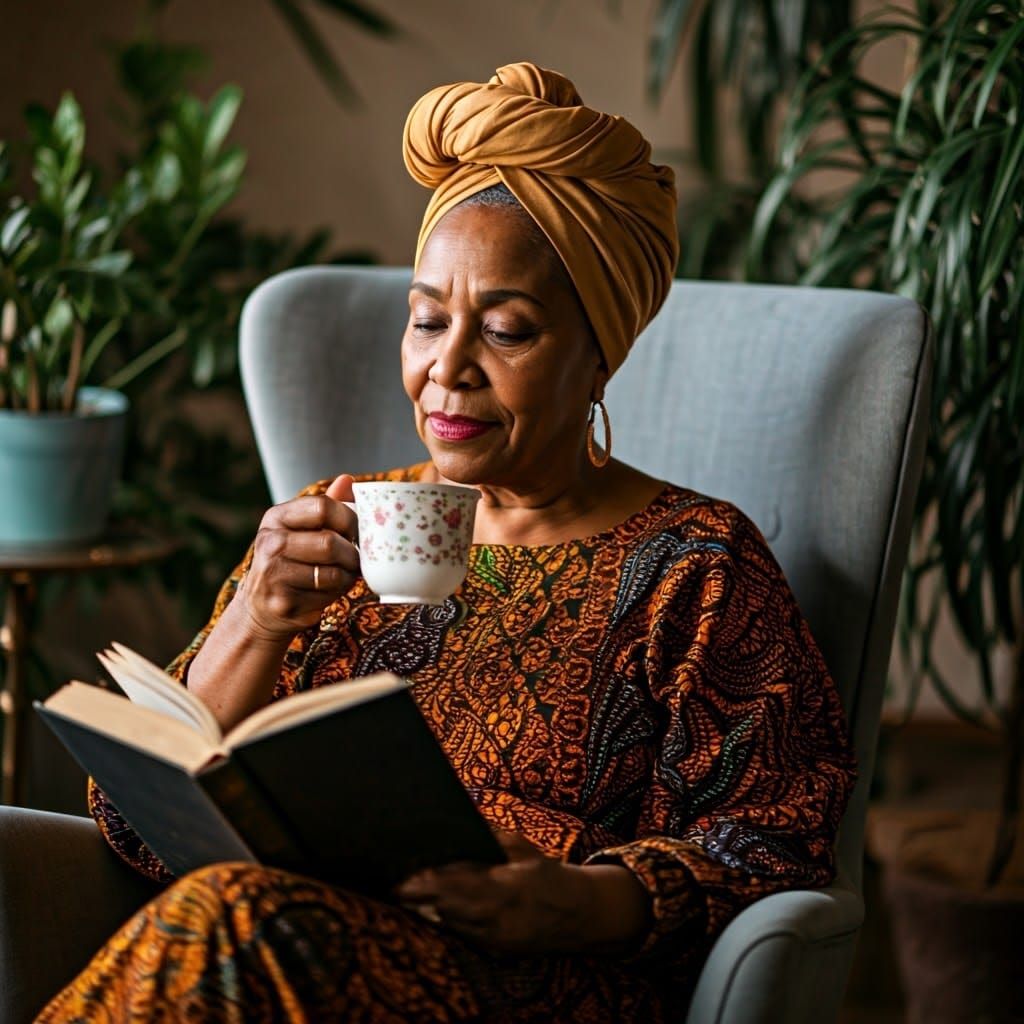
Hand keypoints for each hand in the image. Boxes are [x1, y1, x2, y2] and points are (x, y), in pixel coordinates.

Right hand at [239, 473, 359, 641]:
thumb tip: (347, 480)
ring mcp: (273, 573)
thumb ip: (325, 507)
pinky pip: (326, 593)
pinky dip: (338, 591)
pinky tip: (332, 589)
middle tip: (356, 559)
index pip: (322, 506)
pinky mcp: (282, 601)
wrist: (261, 608)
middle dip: (352, 553)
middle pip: (329, 542)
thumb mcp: (302, 530)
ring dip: (348, 575)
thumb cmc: (292, 562)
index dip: (349, 519)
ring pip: (332, 571)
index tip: (357, 531)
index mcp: (276, 517)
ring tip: (346, 574)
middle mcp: (270, 542)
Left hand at [395, 831, 650, 953]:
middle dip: (417, 897)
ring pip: (449, 925)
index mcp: (505, 889)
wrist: (580, 915)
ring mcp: (495, 940)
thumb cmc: (547, 874)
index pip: (455, 887)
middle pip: (444, 909)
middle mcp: (497, 919)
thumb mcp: (523, 849)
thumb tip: (461, 817)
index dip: (426, 883)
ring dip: (425, 911)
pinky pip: (460, 935)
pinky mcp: (494, 951)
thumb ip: (491, 837)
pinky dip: (443, 922)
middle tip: (391, 882)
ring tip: (401, 894)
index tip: (402, 874)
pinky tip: (426, 910)